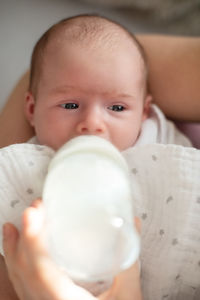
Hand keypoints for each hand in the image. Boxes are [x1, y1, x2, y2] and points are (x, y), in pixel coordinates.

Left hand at [3, 199, 141, 299]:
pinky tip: (17, 255)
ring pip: (19, 282)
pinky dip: (16, 269)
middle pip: (25, 273)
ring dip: (13, 252)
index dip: (34, 241)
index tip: (33, 215)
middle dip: (22, 239)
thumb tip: (132, 224)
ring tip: (11, 227)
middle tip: (31, 211)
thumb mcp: (128, 297)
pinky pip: (23, 289)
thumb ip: (130, 260)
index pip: (42, 271)